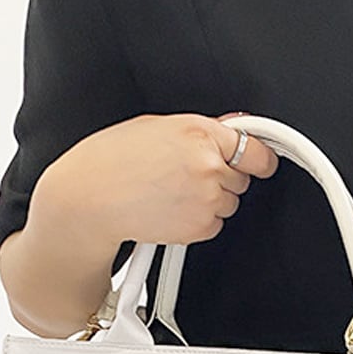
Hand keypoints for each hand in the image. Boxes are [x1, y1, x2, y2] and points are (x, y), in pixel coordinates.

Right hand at [34, 112, 278, 247]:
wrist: (89, 200)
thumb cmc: (112, 160)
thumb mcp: (156, 126)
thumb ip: (201, 131)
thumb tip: (231, 131)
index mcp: (200, 133)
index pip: (255, 148)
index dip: (259, 156)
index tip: (263, 160)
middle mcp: (208, 166)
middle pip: (242, 178)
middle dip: (223, 176)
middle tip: (187, 175)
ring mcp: (207, 200)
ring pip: (229, 203)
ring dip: (210, 200)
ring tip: (172, 192)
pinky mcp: (200, 227)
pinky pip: (214, 225)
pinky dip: (198, 220)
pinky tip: (170, 209)